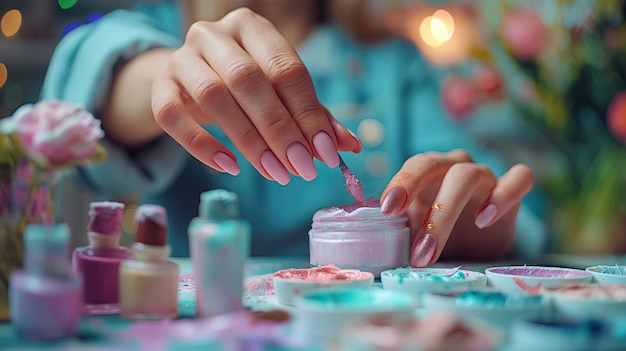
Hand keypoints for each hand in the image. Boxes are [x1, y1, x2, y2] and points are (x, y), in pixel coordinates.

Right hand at [151, 8, 360, 183]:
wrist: (190, 80)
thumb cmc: (246, 87)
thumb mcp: (281, 94)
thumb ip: (313, 115)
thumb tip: (350, 145)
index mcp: (253, 28)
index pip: (286, 69)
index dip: (308, 113)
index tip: (327, 152)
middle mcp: (214, 35)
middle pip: (248, 81)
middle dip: (279, 129)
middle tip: (301, 168)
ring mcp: (181, 57)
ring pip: (213, 97)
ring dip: (248, 140)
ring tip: (275, 173)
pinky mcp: (160, 86)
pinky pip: (172, 116)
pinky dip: (201, 145)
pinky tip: (230, 167)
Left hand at [379, 149, 533, 266]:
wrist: (478, 246)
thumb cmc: (439, 233)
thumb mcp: (415, 231)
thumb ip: (398, 230)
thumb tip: (370, 244)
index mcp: (428, 171)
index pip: (414, 165)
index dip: (400, 182)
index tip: (386, 210)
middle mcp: (455, 166)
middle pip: (435, 165)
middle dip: (417, 194)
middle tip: (403, 227)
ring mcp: (485, 175)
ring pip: (468, 175)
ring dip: (447, 212)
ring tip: (432, 247)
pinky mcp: (514, 189)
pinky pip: (518, 178)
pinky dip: (502, 195)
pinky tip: (485, 219)